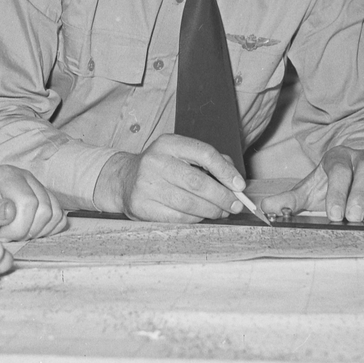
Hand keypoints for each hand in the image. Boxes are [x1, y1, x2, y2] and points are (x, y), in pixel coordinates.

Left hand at [0, 165, 66, 240]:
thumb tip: (10, 212)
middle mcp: (26, 177)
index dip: (18, 226)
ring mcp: (38, 186)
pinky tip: (28, 231)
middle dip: (27, 231)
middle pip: (44, 209)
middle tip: (7, 236)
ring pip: (55, 214)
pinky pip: (59, 217)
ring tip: (16, 233)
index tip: (1, 235)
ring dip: (38, 231)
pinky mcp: (45, 198)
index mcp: (6, 176)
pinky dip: (48, 229)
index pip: (28, 202)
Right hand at [93, 135, 246, 221]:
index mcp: (168, 143)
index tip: (240, 186)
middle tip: (235, 205)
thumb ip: (209, 161)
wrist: (124, 179)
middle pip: (198, 182)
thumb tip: (235, 181)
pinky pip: (178, 217)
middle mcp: (155, 161)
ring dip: (211, 211)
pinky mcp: (142, 205)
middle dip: (222, 196)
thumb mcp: (180, 154)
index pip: (204, 153)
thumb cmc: (161, 167)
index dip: (226, 171)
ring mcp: (146, 184)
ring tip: (221, 212)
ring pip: (189, 203)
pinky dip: (195, 219)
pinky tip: (201, 217)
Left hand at [258, 146, 363, 222]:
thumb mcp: (309, 190)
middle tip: (353, 216)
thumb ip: (289, 199)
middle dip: (359, 194)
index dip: (337, 190)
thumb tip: (264, 207)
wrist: (354, 177)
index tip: (334, 213)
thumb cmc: (330, 185)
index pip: (338, 169)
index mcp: (338, 157)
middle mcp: (362, 160)